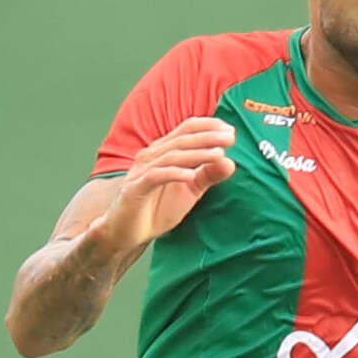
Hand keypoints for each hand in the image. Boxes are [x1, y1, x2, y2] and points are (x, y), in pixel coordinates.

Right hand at [94, 117, 236, 252]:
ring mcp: (142, 171)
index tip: (231, 131)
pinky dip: (174, 174)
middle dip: (207, 137)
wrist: (127, 231)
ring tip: (218, 155)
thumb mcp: (190, 191)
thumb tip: (230, 162)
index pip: (186, 130)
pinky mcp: (135, 188)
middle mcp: (152, 155)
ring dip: (196, 154)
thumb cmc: (157, 207)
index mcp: (165, 151)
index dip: (208, 127)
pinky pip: (156, 177)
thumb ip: (208, 175)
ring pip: (171, 156)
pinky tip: (191, 176)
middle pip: (182, 140)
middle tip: (230, 138)